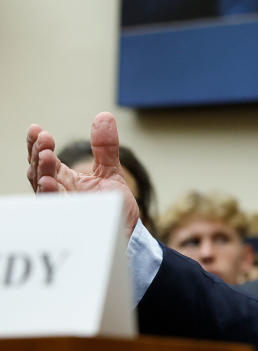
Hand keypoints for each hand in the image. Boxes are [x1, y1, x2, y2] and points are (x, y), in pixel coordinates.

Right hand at [26, 113, 141, 236]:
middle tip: (44, 138)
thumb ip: (105, 147)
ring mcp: (61, 207)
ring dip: (41, 170)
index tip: (36, 128)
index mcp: (64, 179)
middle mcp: (58, 192)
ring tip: (46, 155)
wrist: (128, 233)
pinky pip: (54, 209)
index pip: (43, 159)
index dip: (37, 144)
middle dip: (38, 154)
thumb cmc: (114, 205)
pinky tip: (49, 182)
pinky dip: (50, 194)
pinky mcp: (70, 221)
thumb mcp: (110, 171)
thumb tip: (104, 116)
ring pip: (42, 188)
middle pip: (38, 171)